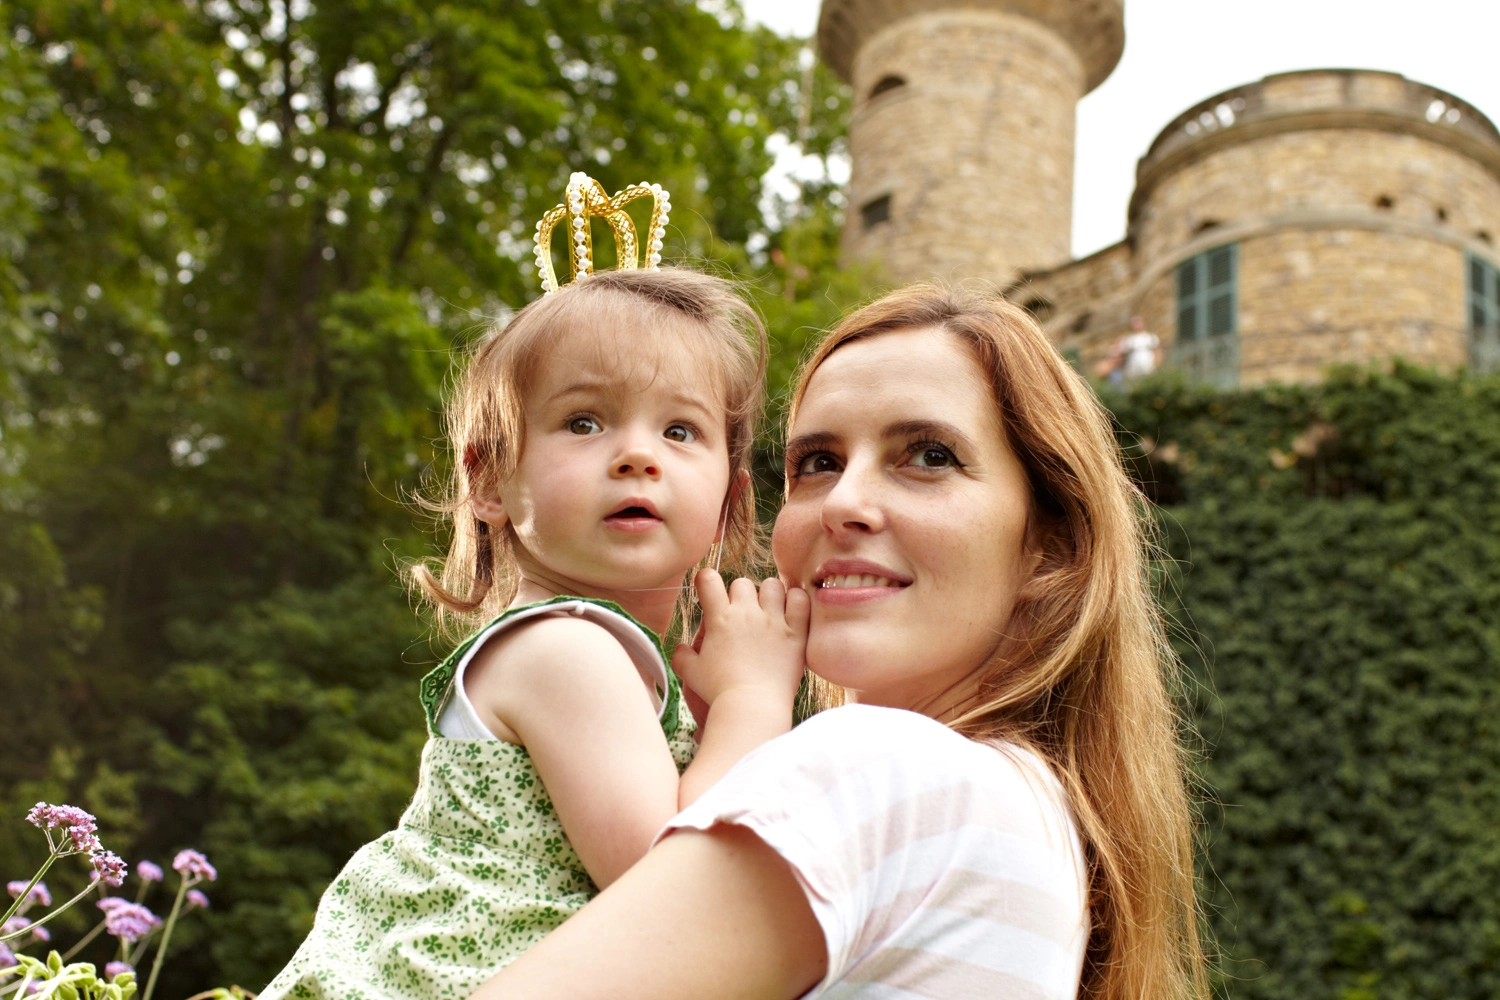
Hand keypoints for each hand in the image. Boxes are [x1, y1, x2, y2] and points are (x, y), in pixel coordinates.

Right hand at [674, 569, 808, 710]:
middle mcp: (746, 613)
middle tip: (742, 614)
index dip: (707, 580)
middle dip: (740, 594)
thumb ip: (682, 656)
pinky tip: (791, 613)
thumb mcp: (690, 673)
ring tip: (769, 611)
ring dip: (769, 595)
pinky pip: (799, 600)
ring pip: (772, 585)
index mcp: (719, 618)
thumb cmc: (718, 692)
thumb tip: (682, 647)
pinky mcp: (795, 632)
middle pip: (742, 582)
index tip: (710, 591)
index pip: (708, 579)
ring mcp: (773, 621)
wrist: (752, 707)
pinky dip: (796, 601)